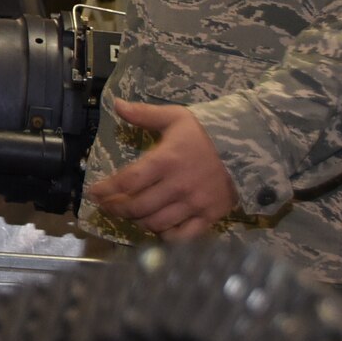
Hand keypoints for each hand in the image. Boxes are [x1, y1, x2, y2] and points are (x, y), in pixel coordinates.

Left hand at [85, 101, 236, 240]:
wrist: (248, 145)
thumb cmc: (206, 131)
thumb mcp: (175, 117)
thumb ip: (144, 114)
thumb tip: (116, 104)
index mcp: (166, 160)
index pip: (128, 181)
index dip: (107, 189)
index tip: (93, 193)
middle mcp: (177, 185)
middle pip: (138, 206)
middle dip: (117, 208)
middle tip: (108, 205)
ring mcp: (194, 204)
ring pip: (156, 223)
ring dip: (138, 221)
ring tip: (130, 214)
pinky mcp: (209, 216)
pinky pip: (183, 236)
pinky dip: (166, 237)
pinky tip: (158, 230)